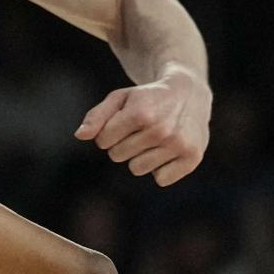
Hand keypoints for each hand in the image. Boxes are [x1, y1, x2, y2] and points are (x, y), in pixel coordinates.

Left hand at [75, 68, 209, 186]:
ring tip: (154, 139)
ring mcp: (178, 144)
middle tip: (141, 129)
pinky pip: (161, 179)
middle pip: (118, 155)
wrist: (189, 93)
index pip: (103, 141)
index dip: (108, 133)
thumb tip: (80, 135)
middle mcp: (160, 130)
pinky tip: (168, 150)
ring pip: (137, 169)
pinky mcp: (192, 157)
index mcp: (140, 113)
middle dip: (123, 144)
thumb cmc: (147, 98)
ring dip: (141, 157)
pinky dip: (161, 168)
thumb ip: (96, 116)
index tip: (122, 123)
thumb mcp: (120, 98)